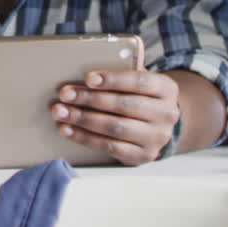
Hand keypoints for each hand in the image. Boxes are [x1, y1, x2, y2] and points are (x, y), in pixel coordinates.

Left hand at [51, 68, 179, 164]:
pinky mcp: (142, 156)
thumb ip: (123, 73)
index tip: (88, 78)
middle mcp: (166, 114)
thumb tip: (89, 70)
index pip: (139, 82)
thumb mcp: (140, 82)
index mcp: (166, 89)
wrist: (157, 127)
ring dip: (82, 119)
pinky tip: (68, 129)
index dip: (112, 80)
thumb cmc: (141, 97)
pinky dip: (84, 137)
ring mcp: (156, 138)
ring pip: (114, 128)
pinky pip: (109, 147)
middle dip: (90, 99)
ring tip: (61, 112)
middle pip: (123, 105)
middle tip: (65, 94)